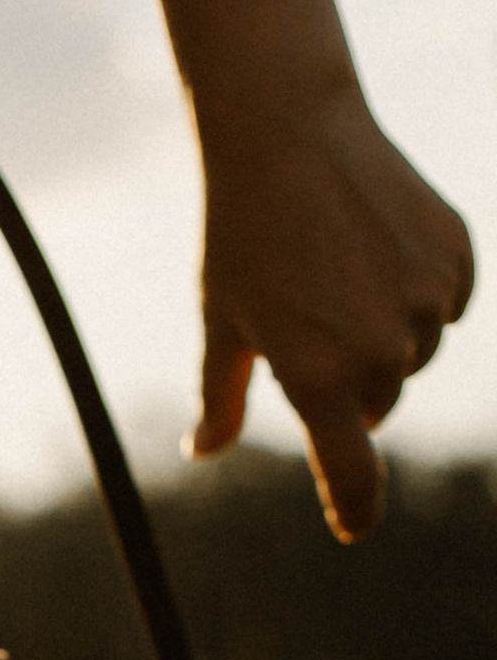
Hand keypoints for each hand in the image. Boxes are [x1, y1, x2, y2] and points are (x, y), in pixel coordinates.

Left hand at [192, 83, 475, 540]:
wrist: (288, 133)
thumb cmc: (241, 237)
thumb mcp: (220, 325)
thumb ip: (219, 399)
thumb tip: (204, 451)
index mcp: (318, 380)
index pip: (352, 473)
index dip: (354, 506)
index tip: (352, 526)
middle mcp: (382, 352)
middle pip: (378, 405)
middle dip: (349, 383)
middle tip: (309, 324)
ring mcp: (427, 304)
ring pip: (413, 353)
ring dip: (384, 335)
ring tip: (339, 276)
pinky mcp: (455, 259)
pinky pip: (447, 303)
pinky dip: (419, 292)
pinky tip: (377, 252)